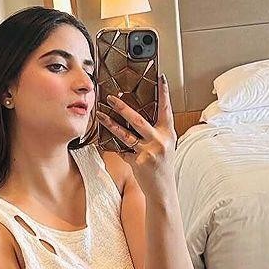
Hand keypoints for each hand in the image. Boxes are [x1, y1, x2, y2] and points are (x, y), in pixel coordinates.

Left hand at [96, 73, 177, 196]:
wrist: (162, 190)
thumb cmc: (162, 167)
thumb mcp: (164, 146)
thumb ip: (155, 132)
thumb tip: (138, 117)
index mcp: (168, 133)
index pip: (166, 109)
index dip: (164, 92)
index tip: (161, 77)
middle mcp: (159, 141)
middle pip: (138, 120)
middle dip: (123, 107)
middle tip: (111, 97)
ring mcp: (148, 152)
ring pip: (125, 134)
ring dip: (110, 123)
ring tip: (101, 114)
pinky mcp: (138, 162)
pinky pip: (122, 150)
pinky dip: (114, 145)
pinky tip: (104, 139)